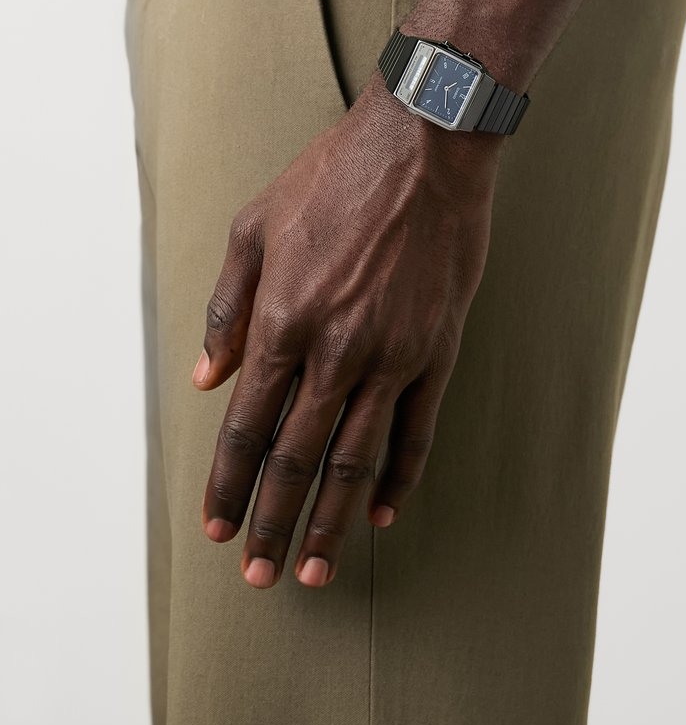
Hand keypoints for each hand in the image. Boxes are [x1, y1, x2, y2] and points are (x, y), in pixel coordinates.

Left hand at [192, 69, 504, 588]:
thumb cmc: (333, 178)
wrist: (423, 147)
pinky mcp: (438, 349)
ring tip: (319, 569)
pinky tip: (384, 511)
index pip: (248, 426)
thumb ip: (227, 308)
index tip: (217, 528)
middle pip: (298, 458)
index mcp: (284, 319)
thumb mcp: (254, 228)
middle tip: (261, 576)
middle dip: (275, 522)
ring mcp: (393, 353)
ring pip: (357, 457)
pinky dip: (400, 475)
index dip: (228, 483)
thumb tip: (208, 379)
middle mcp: (336, 349)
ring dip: (334, 520)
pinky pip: (419, 428)